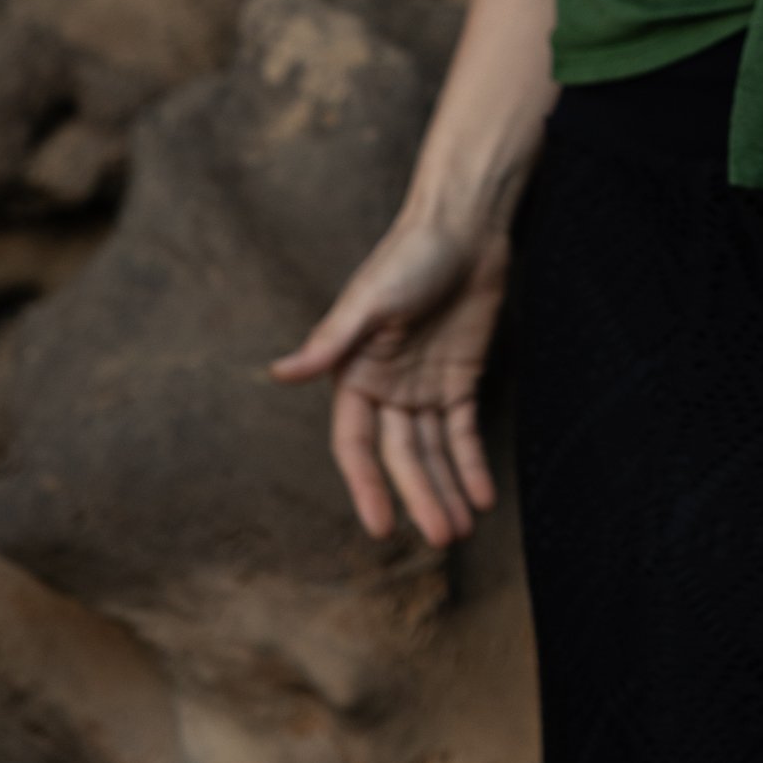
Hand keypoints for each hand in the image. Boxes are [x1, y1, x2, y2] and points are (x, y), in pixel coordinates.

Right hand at [270, 215, 510, 548]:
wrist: (464, 225)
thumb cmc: (409, 255)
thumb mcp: (368, 299)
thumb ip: (330, 342)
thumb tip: (279, 373)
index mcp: (355, 375)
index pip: (357, 446)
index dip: (367, 486)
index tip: (382, 527)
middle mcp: (387, 389)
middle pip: (402, 456)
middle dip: (421, 496)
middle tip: (443, 538)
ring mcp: (424, 386)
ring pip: (433, 451)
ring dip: (448, 489)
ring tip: (461, 531)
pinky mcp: (460, 377)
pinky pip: (464, 430)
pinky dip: (473, 463)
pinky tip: (483, 496)